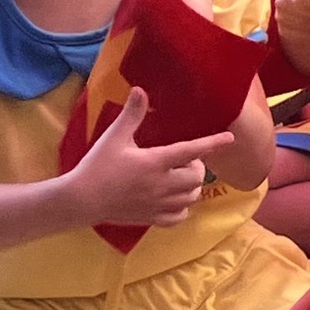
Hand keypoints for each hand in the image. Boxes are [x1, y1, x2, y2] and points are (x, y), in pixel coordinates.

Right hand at [65, 86, 231, 228]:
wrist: (79, 200)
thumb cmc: (97, 166)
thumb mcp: (114, 137)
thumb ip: (131, 114)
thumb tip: (140, 89)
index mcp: (155, 162)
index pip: (191, 150)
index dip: (212, 144)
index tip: (229, 138)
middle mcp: (161, 185)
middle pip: (196, 177)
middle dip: (198, 166)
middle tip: (186, 160)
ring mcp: (157, 204)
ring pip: (191, 198)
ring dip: (192, 186)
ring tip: (181, 177)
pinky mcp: (150, 219)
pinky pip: (178, 218)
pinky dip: (182, 208)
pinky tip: (174, 199)